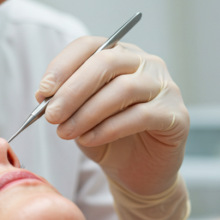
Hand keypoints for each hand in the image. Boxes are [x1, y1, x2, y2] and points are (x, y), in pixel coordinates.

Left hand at [36, 36, 188, 195]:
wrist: (137, 172)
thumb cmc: (106, 137)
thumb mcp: (77, 115)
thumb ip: (64, 101)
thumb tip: (44, 95)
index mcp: (118, 55)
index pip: (89, 46)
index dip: (62, 66)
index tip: (43, 91)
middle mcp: (145, 63)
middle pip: (106, 62)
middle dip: (73, 90)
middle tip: (51, 114)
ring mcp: (164, 86)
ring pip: (122, 89)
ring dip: (87, 112)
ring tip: (66, 132)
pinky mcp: (176, 114)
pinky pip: (141, 115)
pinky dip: (109, 128)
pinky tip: (89, 140)